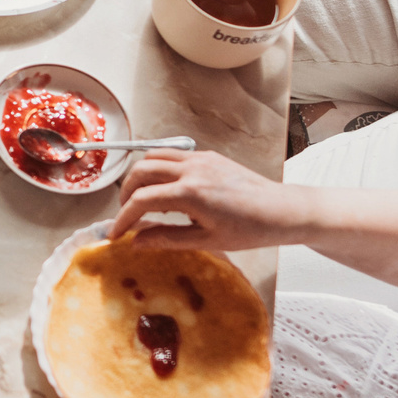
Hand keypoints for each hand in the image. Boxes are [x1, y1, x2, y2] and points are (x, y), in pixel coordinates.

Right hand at [110, 150, 297, 250]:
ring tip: (143, 201)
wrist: (282, 210)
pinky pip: (172, 155)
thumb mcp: (206, 241)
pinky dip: (159, 169)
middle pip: (140, 171)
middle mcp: (192, 169)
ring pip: (154, 157)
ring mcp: (200, 159)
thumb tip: (136, 242)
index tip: (115, 234)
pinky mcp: (208, 156)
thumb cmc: (250, 230)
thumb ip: (167, 239)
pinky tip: (166, 191)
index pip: (141, 200)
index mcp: (190, 193)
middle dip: (126, 193)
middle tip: (126, 215)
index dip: (123, 218)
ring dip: (140, 176)